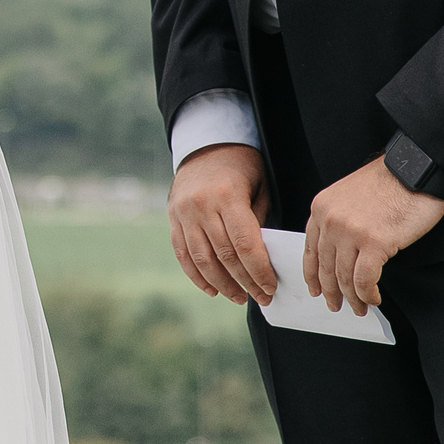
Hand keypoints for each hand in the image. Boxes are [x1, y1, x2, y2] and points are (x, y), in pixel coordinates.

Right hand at [167, 142, 275, 304]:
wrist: (205, 146)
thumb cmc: (241, 167)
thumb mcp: (258, 187)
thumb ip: (257, 222)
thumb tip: (260, 261)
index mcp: (227, 196)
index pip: (244, 244)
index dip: (258, 271)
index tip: (270, 287)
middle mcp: (202, 205)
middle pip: (225, 256)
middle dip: (245, 282)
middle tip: (262, 298)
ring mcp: (183, 212)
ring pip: (202, 259)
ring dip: (222, 284)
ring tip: (239, 297)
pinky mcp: (173, 217)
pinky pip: (182, 253)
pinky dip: (196, 275)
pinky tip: (212, 289)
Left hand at [303, 155, 443, 314]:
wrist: (415, 170)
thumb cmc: (389, 182)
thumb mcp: (349, 195)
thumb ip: (338, 219)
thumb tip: (339, 250)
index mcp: (321, 207)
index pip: (311, 249)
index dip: (313, 274)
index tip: (316, 289)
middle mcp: (331, 220)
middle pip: (325, 267)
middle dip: (331, 292)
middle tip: (336, 305)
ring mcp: (351, 232)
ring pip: (344, 277)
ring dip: (352, 298)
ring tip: (360, 308)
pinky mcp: (375, 243)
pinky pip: (365, 279)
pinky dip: (368, 294)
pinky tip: (374, 299)